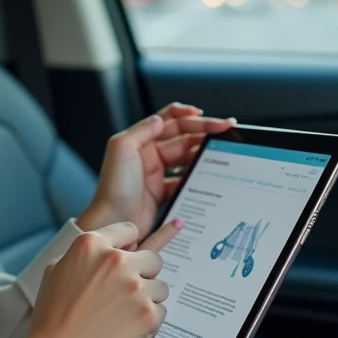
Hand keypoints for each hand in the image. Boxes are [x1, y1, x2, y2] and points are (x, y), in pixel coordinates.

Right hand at [13, 219, 182, 337]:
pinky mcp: (148, 314)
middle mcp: (116, 261)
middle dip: (142, 274)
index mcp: (91, 245)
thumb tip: (109, 248)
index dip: (128, 247)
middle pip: (152, 258)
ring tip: (123, 315)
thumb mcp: (56, 270)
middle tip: (125, 294)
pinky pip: (161, 310)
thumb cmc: (53, 317)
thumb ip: (85, 254)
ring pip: (160, 286)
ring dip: (147, 299)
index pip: (129, 230)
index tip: (128, 257)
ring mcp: (134, 287)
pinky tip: (127, 329)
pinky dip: (148, 321)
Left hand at [77, 103, 234, 241]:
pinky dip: (197, 176)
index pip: (168, 121)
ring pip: (186, 157)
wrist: (113, 223)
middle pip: (182, 137)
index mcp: (139, 141)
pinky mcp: (162, 193)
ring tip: (222, 151)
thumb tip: (161, 118)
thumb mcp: (122, 149)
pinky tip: (209, 176)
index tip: (206, 116)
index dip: (188, 115)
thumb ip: (142, 130)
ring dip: (204, 152)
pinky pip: (184, 180)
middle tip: (225, 130)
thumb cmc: (113, 188)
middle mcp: (148, 155)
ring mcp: (156, 174)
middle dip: (204, 131)